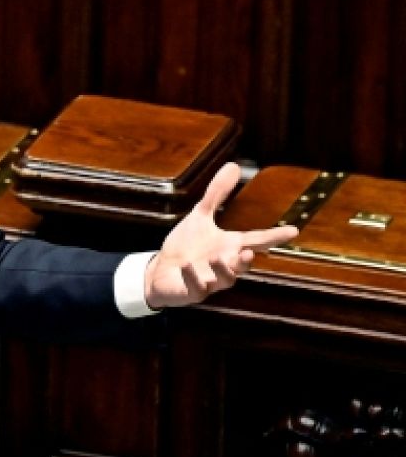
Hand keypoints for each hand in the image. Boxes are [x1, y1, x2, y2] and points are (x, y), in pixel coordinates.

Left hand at [144, 162, 297, 308]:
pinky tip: (186, 266)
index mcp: (229, 247)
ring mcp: (210, 281)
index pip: (256, 240)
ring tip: (218, 257)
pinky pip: (196, 287)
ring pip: (224, 280)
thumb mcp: (200, 216)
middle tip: (249, 252)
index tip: (293, 230)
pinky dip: (193, 278)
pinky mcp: (192, 291)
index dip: (274, 236)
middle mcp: (224, 265)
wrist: (162, 272)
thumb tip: (234, 165)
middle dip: (246, 261)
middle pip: (242, 265)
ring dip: (223, 270)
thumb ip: (217, 194)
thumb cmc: (186, 246)